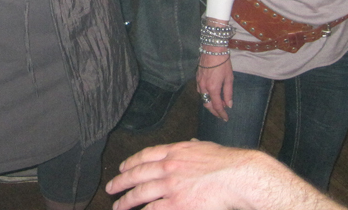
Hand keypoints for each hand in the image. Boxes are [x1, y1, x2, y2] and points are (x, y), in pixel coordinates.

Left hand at [106, 141, 264, 209]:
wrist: (236, 176)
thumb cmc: (227, 163)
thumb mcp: (205, 147)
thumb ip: (194, 147)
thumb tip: (191, 144)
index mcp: (175, 151)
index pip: (146, 155)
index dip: (131, 162)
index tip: (122, 167)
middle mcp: (168, 167)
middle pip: (138, 174)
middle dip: (121, 182)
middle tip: (110, 188)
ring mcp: (170, 186)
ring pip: (141, 193)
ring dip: (126, 201)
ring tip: (118, 206)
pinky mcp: (176, 204)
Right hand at [197, 52, 233, 121]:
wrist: (212, 49)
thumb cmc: (223, 63)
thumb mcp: (229, 78)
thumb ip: (228, 93)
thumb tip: (229, 105)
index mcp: (213, 88)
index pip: (217, 106)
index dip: (221, 113)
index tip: (225, 118)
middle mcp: (204, 87)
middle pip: (207, 104)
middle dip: (214, 111)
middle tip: (220, 114)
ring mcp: (199, 82)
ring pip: (202, 97)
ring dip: (209, 103)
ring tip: (217, 105)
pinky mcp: (197, 77)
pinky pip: (200, 91)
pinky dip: (205, 96)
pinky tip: (210, 94)